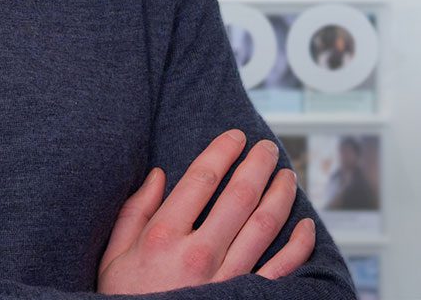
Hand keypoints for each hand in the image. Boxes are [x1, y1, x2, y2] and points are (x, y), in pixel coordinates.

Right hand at [97, 129, 316, 293]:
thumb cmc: (127, 299)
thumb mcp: (114, 256)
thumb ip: (135, 212)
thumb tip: (158, 176)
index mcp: (163, 236)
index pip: (201, 178)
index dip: (223, 150)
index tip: (235, 137)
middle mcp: (198, 253)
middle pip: (239, 195)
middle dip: (258, 164)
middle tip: (268, 149)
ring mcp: (225, 278)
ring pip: (264, 225)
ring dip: (281, 195)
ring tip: (287, 176)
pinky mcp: (244, 297)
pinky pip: (281, 268)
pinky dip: (299, 246)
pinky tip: (305, 226)